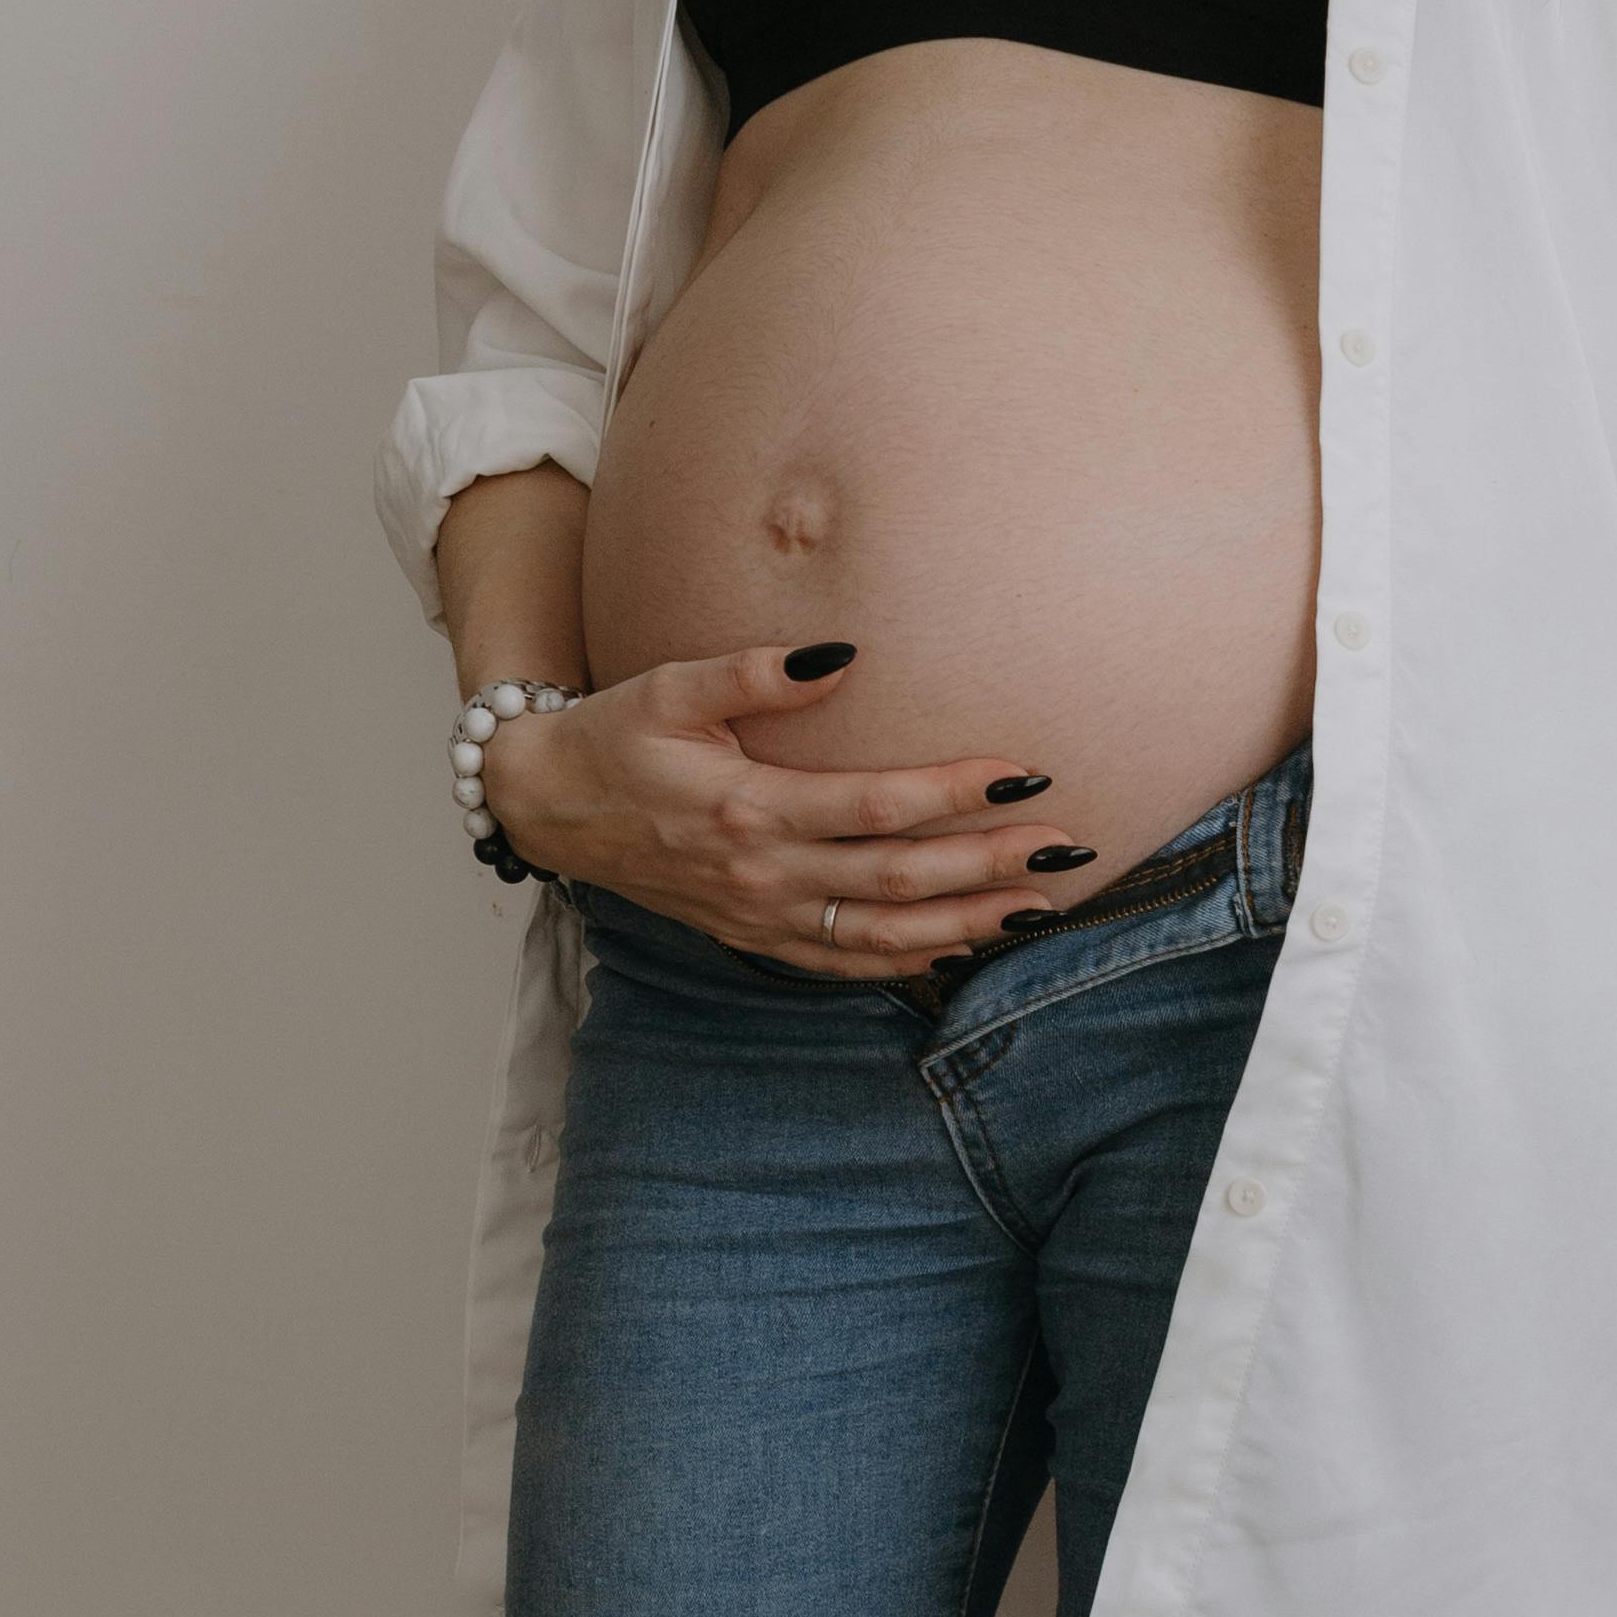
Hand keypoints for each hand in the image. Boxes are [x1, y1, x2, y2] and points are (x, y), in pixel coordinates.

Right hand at [481, 642, 1084, 972]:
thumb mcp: (669, 689)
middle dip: (988, 865)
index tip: (1021, 772)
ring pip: (885, 935)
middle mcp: (764, 876)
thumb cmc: (616, 737)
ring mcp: (763, 918)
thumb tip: (839, 651)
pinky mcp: (758, 938)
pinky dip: (911, 962)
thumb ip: (752, 672)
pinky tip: (966, 946)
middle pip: (899, 881)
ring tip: (1042, 906)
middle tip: (1065, 845)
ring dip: (970, 923)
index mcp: (748, 810)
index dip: (952, 793)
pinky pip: (848, 965)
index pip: (874, 808)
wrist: (552, 808)